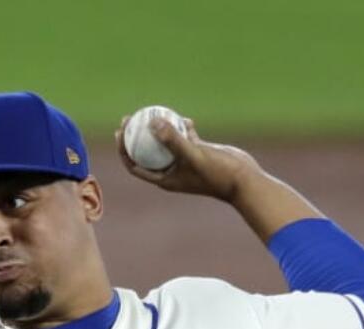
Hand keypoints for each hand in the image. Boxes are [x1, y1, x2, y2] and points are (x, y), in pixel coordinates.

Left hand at [115, 115, 261, 203]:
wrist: (243, 180)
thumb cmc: (217, 173)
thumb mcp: (193, 155)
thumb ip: (173, 140)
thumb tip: (153, 123)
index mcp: (164, 179)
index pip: (134, 164)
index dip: (123, 150)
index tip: (120, 132)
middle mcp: (172, 171)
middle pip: (144, 152)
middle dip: (134, 136)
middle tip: (128, 118)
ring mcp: (184, 162)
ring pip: (165, 143)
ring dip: (157, 129)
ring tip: (150, 112)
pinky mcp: (198, 153)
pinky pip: (185, 138)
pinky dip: (182, 128)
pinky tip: (183, 118)